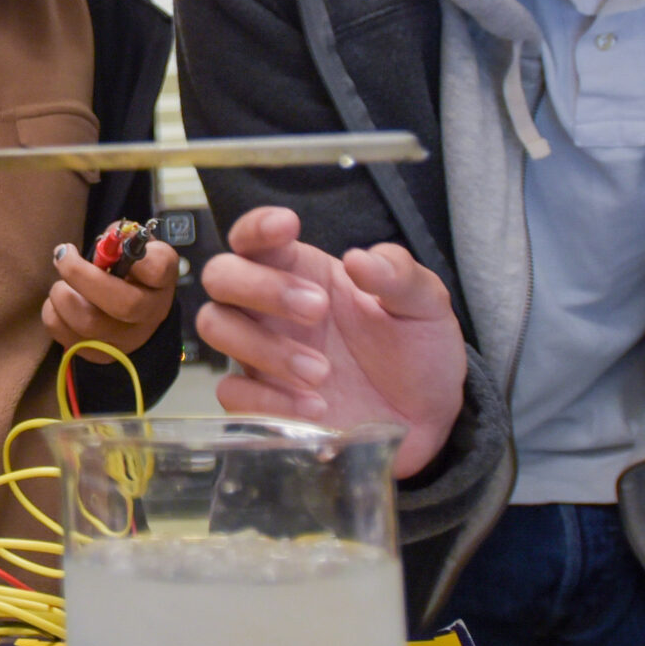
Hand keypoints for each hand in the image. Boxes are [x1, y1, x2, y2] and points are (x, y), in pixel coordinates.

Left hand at [42, 237, 178, 360]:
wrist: (131, 316)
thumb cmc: (129, 273)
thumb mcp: (135, 249)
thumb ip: (122, 238)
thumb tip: (107, 240)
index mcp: (160, 281)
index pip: (158, 270)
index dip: (137, 258)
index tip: (116, 247)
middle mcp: (149, 315)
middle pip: (122, 304)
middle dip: (82, 275)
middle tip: (63, 255)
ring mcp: (125, 341)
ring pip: (88, 322)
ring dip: (63, 294)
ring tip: (62, 284)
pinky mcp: (97, 355)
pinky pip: (65, 335)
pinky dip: (53, 312)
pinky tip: (62, 301)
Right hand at [194, 206, 464, 475]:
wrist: (429, 419)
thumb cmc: (417, 352)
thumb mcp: (425, 305)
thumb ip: (399, 275)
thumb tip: (360, 259)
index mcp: (304, 272)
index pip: (255, 236)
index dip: (257, 226)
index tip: (287, 226)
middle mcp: (272, 309)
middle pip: (220, 276)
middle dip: (260, 287)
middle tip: (318, 309)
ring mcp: (262, 354)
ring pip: (215, 327)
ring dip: (262, 347)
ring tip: (321, 371)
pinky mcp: (264, 401)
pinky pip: (231, 393)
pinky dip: (267, 399)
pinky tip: (315, 406)